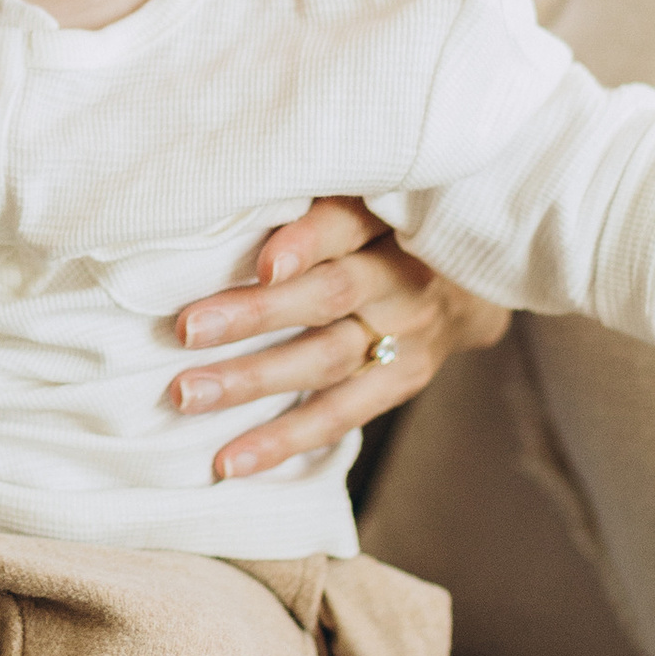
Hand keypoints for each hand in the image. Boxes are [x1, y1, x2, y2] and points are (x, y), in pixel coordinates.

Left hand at [164, 197, 508, 477]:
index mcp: (388, 218)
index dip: (306, 243)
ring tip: (189, 395)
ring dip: (254, 380)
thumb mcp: (362, 194)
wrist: (469, 279)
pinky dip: (284, 440)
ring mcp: (406, 335)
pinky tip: (232, 460)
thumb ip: (307, 199)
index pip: (346, 226)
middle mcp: (402, 277)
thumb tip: (218, 196)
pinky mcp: (401, 381)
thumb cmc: (383, 224)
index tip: (263, 264)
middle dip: (254, 316)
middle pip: (328, 295)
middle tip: (185, 330)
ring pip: (326, 360)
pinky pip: (339, 416)